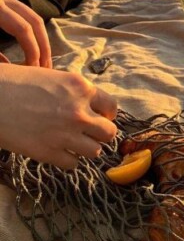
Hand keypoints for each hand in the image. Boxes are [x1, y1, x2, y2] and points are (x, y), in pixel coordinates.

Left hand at [0, 0, 51, 67]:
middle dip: (44, 47)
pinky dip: (30, 31)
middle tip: (47, 68)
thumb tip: (12, 67)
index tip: (34, 70)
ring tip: (42, 60)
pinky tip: (32, 46)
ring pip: (32, 17)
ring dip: (40, 40)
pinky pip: (23, 15)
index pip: (23, 29)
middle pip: (36, 21)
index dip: (32, 51)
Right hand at [0, 64, 117, 168]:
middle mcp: (78, 112)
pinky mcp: (49, 153)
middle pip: (109, 133)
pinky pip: (73, 164)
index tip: (98, 116)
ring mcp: (65, 134)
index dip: (106, 114)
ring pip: (95, 151)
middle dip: (101, 134)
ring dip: (86, 148)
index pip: (112, 106)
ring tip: (74, 143)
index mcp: (80, 88)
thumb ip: (74, 91)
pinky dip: (68, 160)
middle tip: (89, 133)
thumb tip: (88, 105)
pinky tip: (58, 151)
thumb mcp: (52, 77)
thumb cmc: (15, 82)